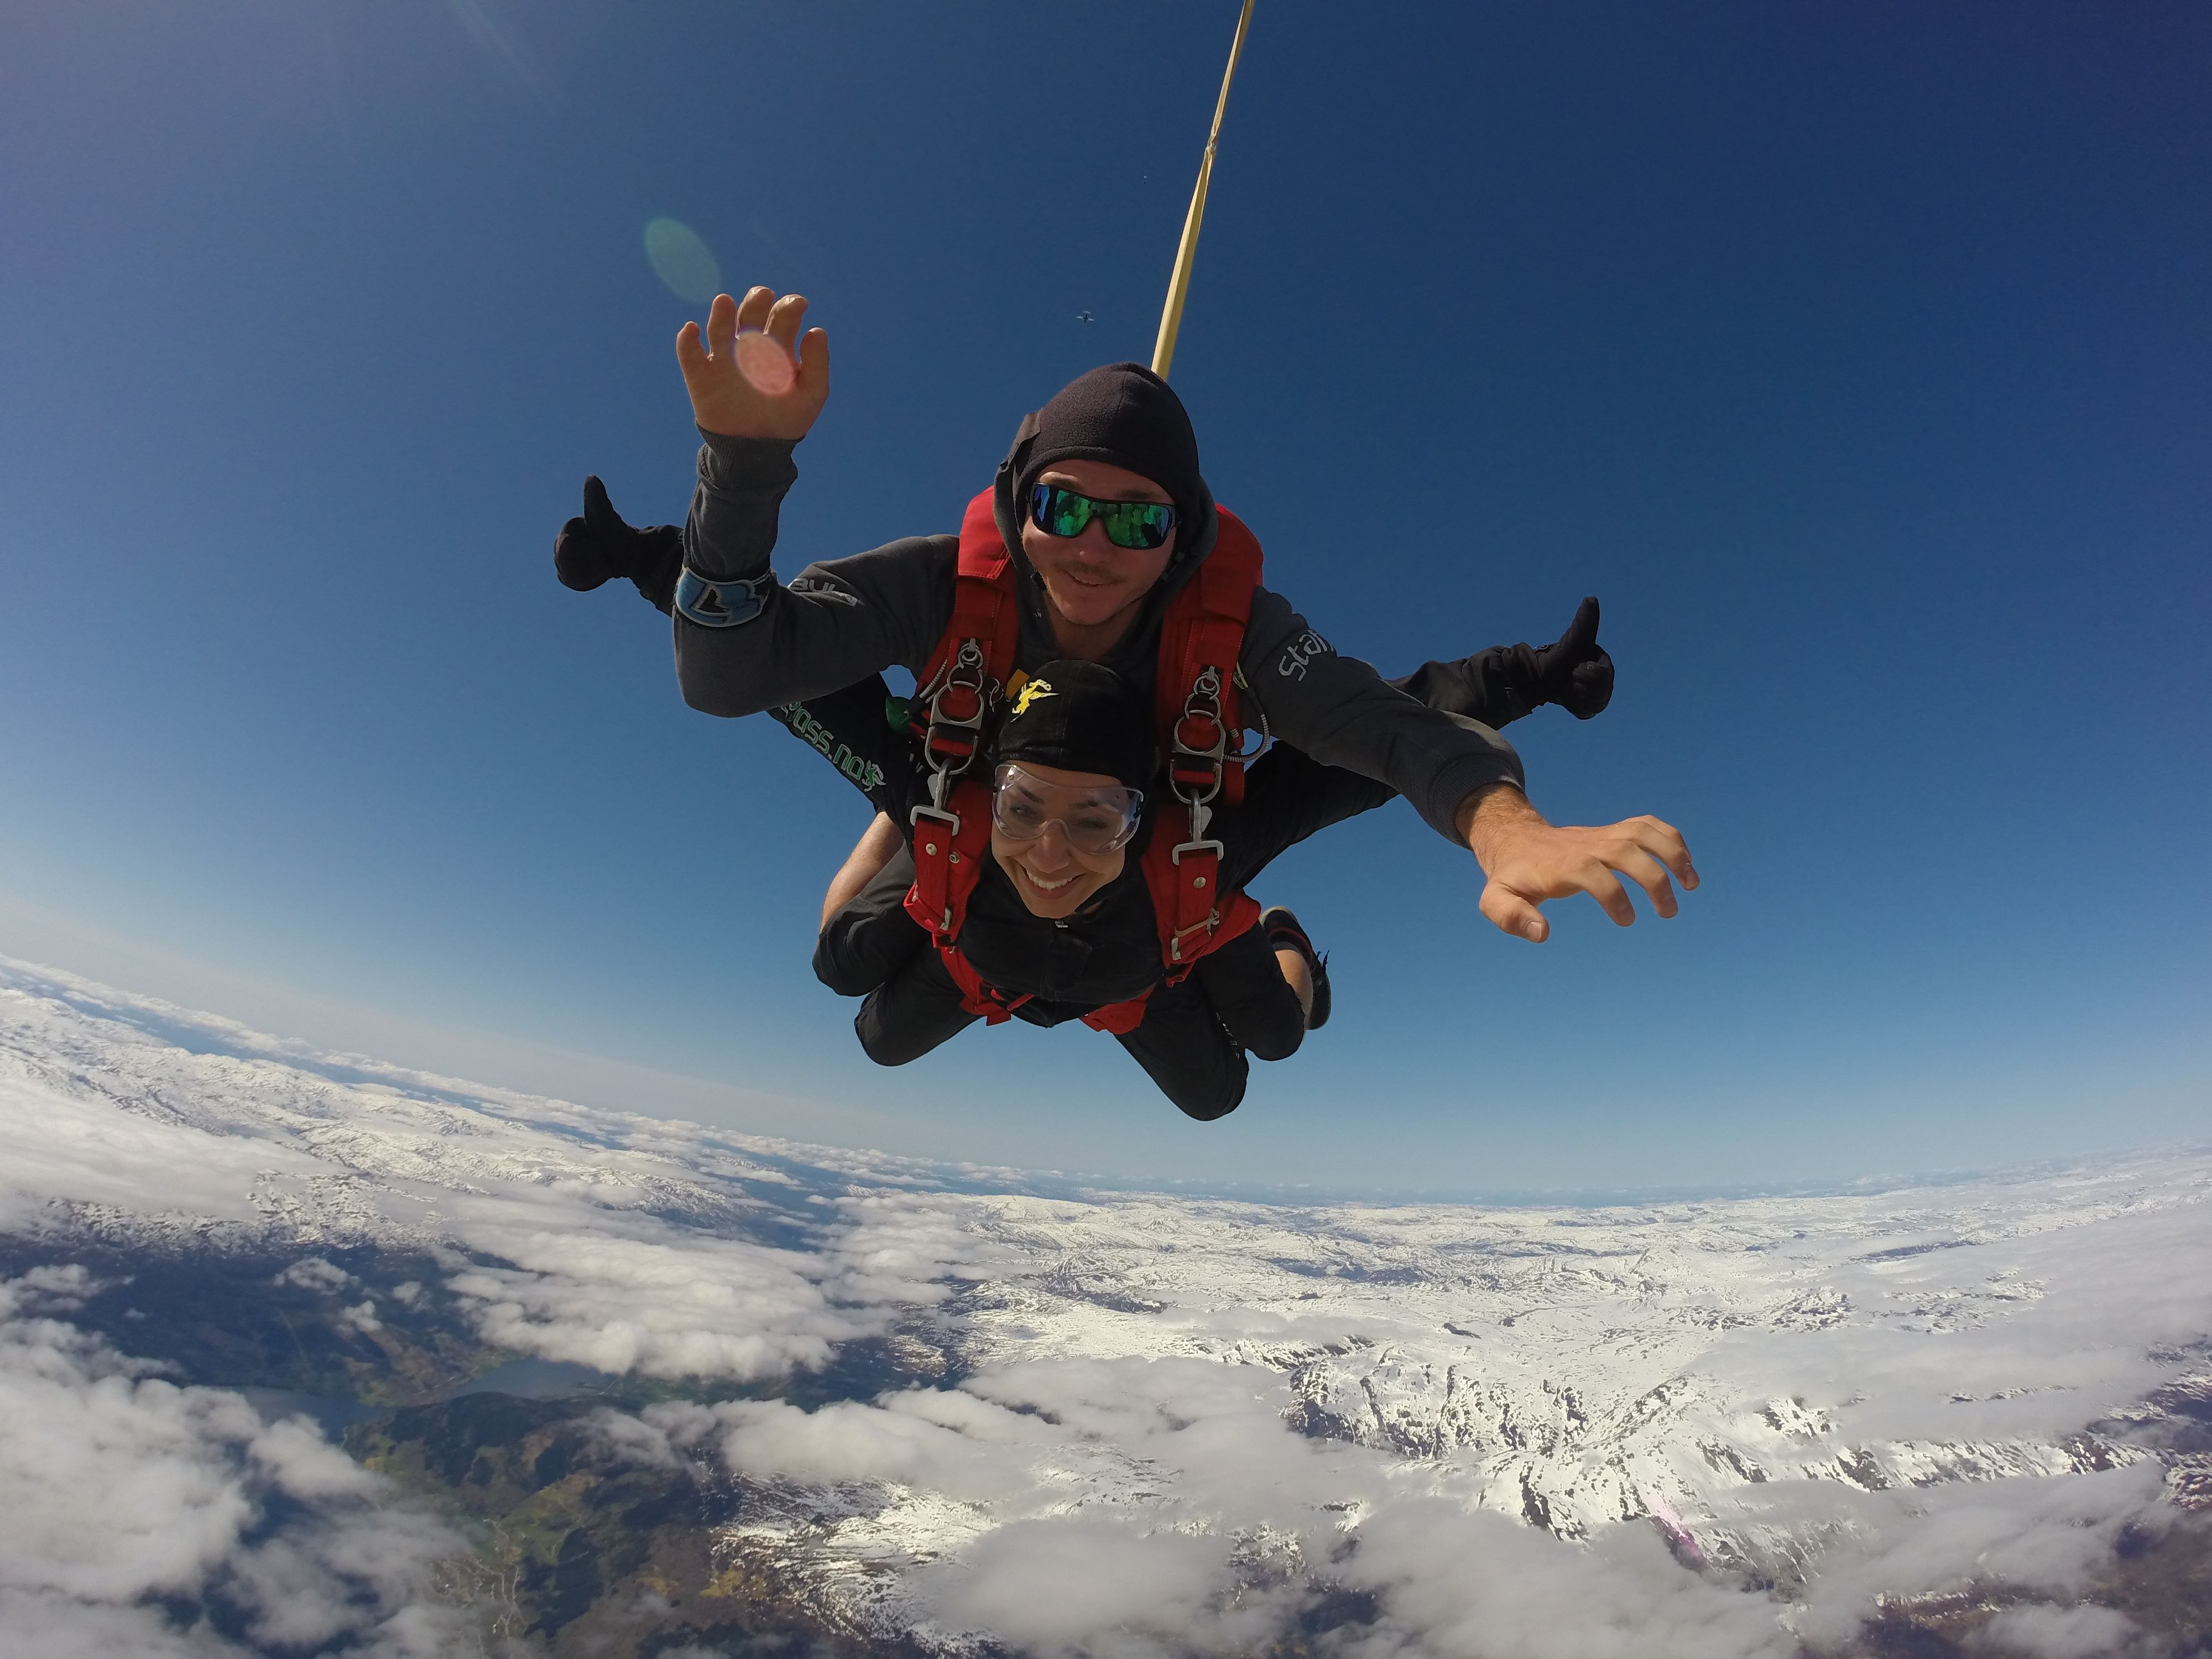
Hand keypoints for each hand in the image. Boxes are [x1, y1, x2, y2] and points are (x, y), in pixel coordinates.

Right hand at [554, 476, 681, 598]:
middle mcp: (563, 540)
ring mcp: (566, 556)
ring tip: (603, 567)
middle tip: (604, 560)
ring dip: (588, 574)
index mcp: (570, 528)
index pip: (565, 549)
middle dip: (588, 565)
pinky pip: (569, 580)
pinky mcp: (572, 571)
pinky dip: (586, 580)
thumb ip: (597, 500)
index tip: (600, 549)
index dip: (585, 553)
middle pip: (564, 563)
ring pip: (565, 574)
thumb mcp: (607, 518)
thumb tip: (592, 478)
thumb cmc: (621, 536)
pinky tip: (599, 573)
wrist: (633, 555)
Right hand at [676, 287, 829, 440]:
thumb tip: (816, 331)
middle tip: (764, 295)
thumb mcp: (811, 394)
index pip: (781, 317)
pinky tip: (692, 330)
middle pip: (749, 315)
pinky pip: (689, 355)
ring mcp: (723, 360)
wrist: (757, 450)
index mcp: (778, 348)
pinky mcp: (701, 377)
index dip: (788, 307)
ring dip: (720, 315)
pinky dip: (686, 341)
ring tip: (725, 303)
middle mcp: (749, 348)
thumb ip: (816, 364)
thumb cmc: (787, 419)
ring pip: (719, 329)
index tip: (798, 304)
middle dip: (756, 302)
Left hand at [1457, 786, 1696, 942]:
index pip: (1593, 872)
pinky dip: (1671, 838)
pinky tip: (1685, 864)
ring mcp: (1603, 836)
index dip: (1613, 895)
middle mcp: (1587, 845)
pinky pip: (1647, 825)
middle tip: (1668, 912)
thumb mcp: (1496, 899)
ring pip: (1644, 833)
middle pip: (1627, 851)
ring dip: (1673, 854)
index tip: (1627, 920)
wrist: (1518, 841)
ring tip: (1691, 884)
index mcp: (1562, 864)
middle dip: (1654, 879)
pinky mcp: (1614, 832)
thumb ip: (1511, 916)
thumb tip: (1542, 933)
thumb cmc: (1512, 877)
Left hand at [1531, 596, 1612, 718]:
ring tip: (1564, 690)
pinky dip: (1578, 706)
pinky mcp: (1584, 700)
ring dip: (1578, 697)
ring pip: (1597, 701)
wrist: (1528, 681)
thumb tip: (1591, 598)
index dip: (1589, 677)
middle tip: (1565, 682)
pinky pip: (1590, 710)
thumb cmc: (1547, 662)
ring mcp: (1592, 687)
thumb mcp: (1569, 645)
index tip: (1574, 672)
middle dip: (1582, 688)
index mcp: (1598, 656)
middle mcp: (1599, 671)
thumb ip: (1582, 627)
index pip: (1605, 675)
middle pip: (1603, 690)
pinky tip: (1567, 698)